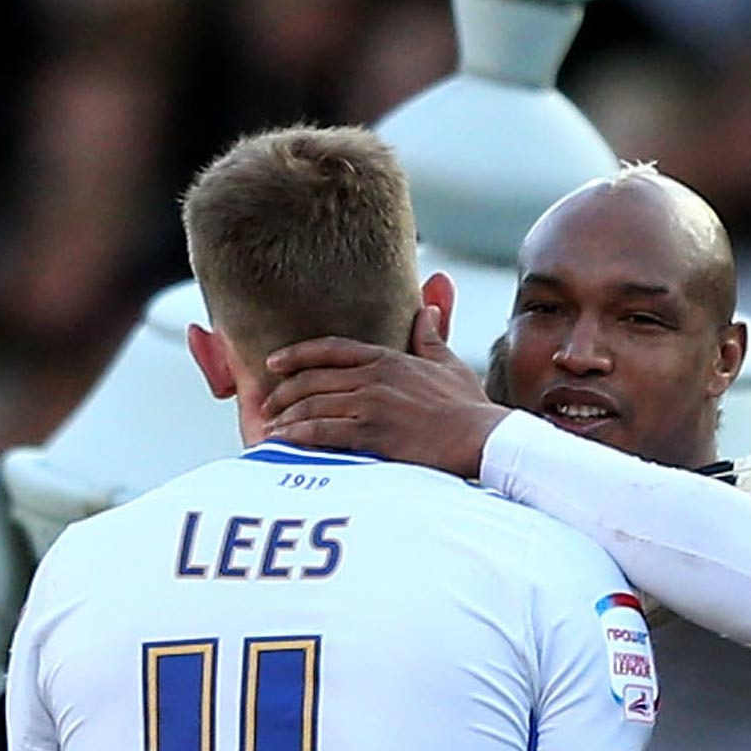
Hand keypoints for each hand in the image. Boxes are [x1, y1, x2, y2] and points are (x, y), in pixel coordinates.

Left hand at [263, 305, 505, 477]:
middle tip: (269, 404)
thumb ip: (430, 336)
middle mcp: (373, 378)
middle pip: (313, 379)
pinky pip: (321, 431)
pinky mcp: (370, 434)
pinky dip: (297, 436)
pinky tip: (284, 442)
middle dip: (284, 392)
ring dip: (286, 417)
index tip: (275, 362)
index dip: (298, 354)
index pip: (332, 349)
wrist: (481, 437)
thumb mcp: (449, 364)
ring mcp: (370, 405)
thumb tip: (427, 308)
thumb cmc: (468, 407)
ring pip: (312, 405)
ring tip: (272, 427)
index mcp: (388, 359)